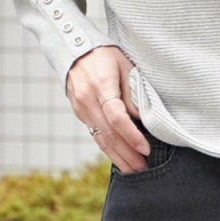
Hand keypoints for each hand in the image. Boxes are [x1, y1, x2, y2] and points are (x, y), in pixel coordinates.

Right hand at [64, 45, 153, 171]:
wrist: (74, 49)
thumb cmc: (106, 56)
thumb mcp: (125, 67)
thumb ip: (133, 93)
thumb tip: (144, 120)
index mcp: (101, 85)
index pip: (116, 117)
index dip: (132, 135)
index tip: (146, 148)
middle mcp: (87, 100)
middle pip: (108, 134)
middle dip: (127, 154)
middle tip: (144, 168)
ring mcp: (81, 109)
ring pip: (100, 138)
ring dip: (118, 157)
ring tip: (134, 171)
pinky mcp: (79, 114)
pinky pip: (95, 135)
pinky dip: (108, 149)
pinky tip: (120, 159)